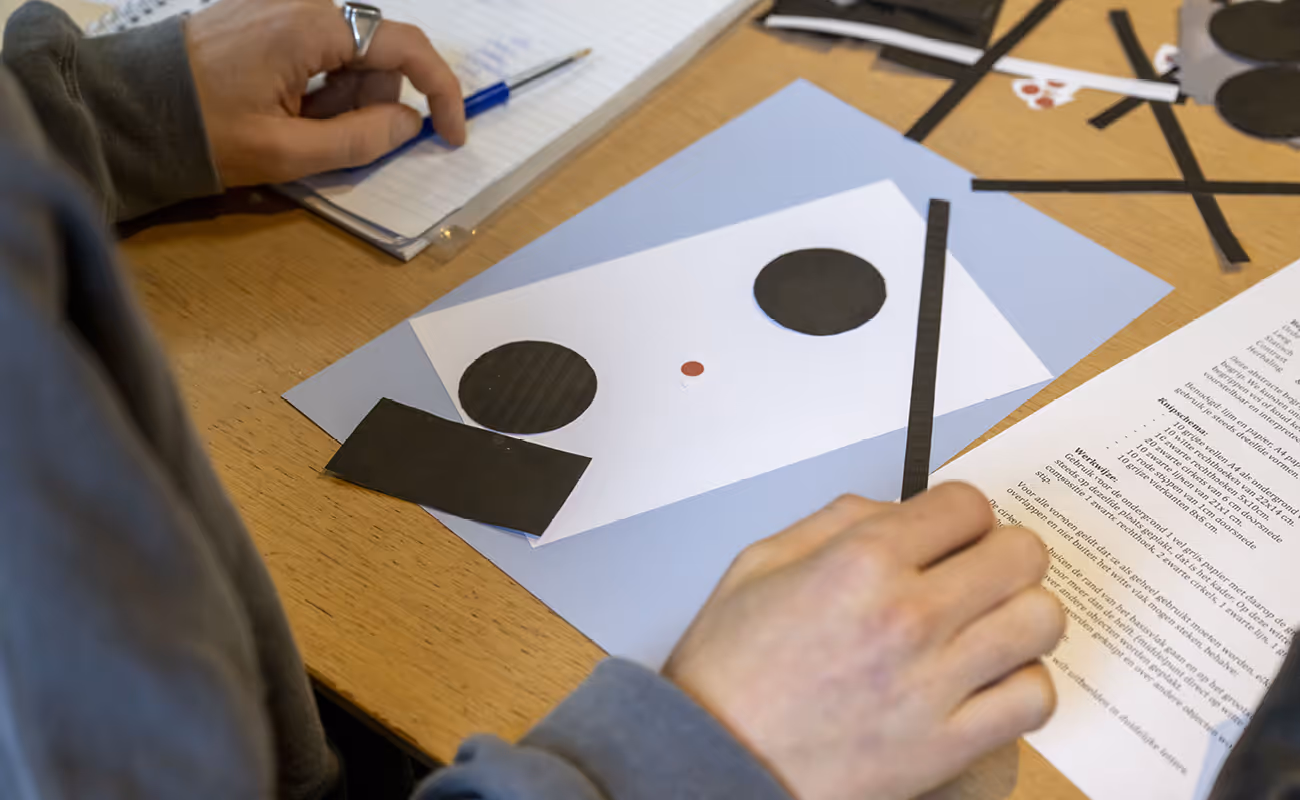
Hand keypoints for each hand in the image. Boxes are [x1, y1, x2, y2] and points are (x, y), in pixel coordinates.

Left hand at [185, 0, 465, 185]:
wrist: (127, 110)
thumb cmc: (202, 132)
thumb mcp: (288, 153)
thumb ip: (360, 140)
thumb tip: (409, 123)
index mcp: (311, 28)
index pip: (406, 47)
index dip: (441, 92)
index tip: (450, 136)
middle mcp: (303, 4)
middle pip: (379, 54)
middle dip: (373, 104)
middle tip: (330, 143)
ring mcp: (282, 7)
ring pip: (351, 55)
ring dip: (343, 100)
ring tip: (295, 129)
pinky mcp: (265, 18)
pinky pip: (319, 50)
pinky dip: (319, 88)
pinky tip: (284, 112)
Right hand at [664, 484, 1064, 799]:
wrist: (715, 759)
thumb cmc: (729, 671)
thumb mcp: (760, 563)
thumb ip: (836, 522)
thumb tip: (897, 512)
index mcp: (861, 562)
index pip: (967, 505)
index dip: (962, 513)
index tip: (954, 530)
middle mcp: (907, 616)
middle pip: (1021, 555)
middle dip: (1003, 553)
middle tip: (978, 571)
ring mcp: (934, 683)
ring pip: (1041, 620)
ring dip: (1021, 615)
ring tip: (990, 625)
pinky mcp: (949, 743)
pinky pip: (1034, 698)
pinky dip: (1023, 684)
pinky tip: (989, 679)